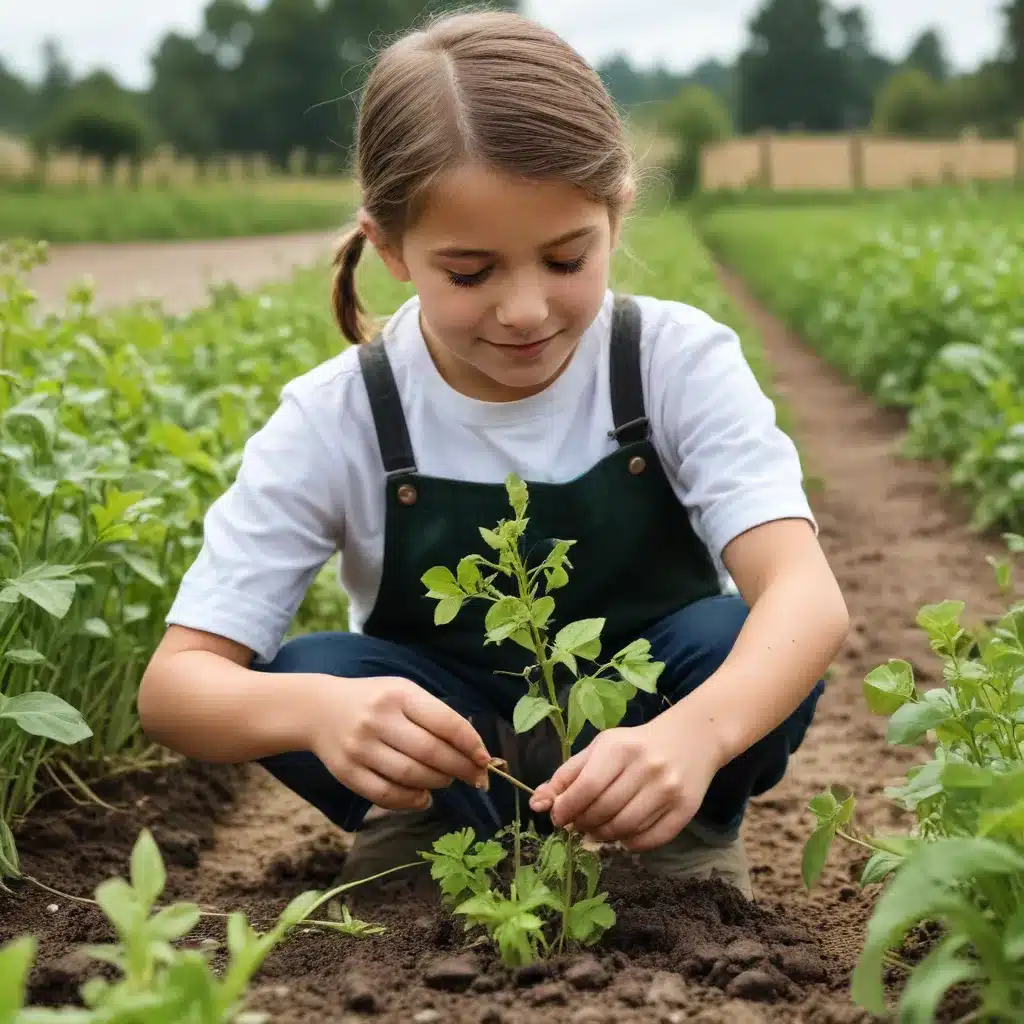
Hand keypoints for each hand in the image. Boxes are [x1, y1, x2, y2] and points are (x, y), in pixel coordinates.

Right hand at [307, 675, 492, 811]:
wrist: (319, 709)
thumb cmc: (374, 700)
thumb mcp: (403, 692)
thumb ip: (434, 715)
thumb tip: (472, 749)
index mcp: (399, 695)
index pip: (444, 721)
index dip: (469, 743)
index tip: (484, 759)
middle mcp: (379, 720)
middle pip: (430, 752)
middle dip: (460, 768)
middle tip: (476, 777)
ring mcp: (361, 748)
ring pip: (410, 775)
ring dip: (437, 782)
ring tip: (446, 780)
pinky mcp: (347, 772)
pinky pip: (386, 794)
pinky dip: (411, 800)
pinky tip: (423, 797)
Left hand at [527, 713, 725, 851]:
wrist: (691, 739)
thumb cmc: (636, 745)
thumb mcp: (600, 749)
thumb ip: (567, 776)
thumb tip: (536, 804)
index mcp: (619, 748)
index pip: (586, 789)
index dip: (566, 809)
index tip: (559, 818)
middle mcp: (646, 768)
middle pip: (603, 812)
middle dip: (583, 824)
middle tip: (578, 825)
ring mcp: (667, 790)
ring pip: (624, 829)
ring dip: (603, 836)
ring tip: (597, 830)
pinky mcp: (685, 810)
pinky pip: (648, 841)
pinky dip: (629, 844)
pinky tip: (623, 834)